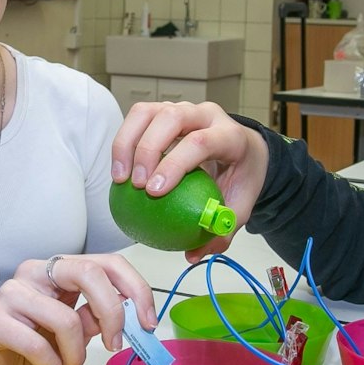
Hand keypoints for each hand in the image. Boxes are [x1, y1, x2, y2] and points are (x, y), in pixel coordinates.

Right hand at [0, 254, 156, 364]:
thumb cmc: (28, 346)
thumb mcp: (71, 333)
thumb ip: (96, 318)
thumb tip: (131, 317)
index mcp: (60, 269)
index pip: (108, 263)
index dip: (136, 290)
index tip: (148, 323)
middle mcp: (36, 272)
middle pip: (90, 274)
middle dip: (112, 314)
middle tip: (114, 345)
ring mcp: (12, 292)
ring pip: (67, 319)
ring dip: (77, 355)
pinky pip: (38, 345)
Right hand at [111, 101, 268, 259]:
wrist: (244, 151)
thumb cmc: (240, 178)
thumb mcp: (240, 206)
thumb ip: (220, 231)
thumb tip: (192, 255)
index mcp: (230, 135)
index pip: (200, 141)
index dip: (174, 164)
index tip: (154, 192)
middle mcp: (206, 115)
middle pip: (171, 117)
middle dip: (148, 150)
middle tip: (136, 186)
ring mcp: (183, 109)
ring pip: (148, 112)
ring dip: (127, 143)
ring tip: (120, 179)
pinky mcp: (163, 110)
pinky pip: (137, 118)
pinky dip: (123, 141)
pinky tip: (119, 172)